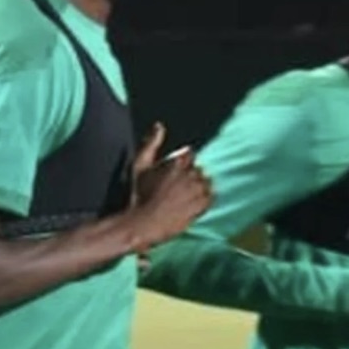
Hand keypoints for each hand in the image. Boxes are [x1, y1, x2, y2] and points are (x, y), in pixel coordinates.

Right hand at [126, 122, 212, 250]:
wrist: (142, 223)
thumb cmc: (138, 194)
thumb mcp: (139, 165)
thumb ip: (151, 143)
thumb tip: (159, 125)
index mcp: (176, 161)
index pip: (189, 154)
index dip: (181, 164)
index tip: (172, 176)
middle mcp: (189, 174)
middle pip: (198, 169)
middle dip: (189, 177)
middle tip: (175, 190)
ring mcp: (197, 190)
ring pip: (205, 183)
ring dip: (197, 188)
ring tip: (183, 198)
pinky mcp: (201, 205)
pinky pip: (210, 197)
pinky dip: (203, 200)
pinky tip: (190, 205)